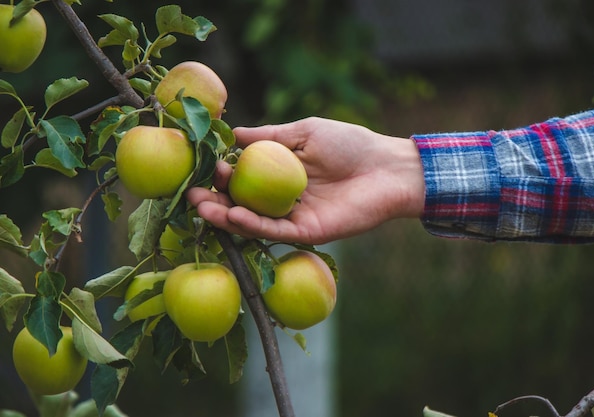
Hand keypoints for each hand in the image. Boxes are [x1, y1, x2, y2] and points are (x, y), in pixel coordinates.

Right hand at [186, 117, 424, 244]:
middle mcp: (282, 197)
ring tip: (202, 206)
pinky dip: (252, 226)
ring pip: (252, 221)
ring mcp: (293, 217)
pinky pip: (274, 231)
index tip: (205, 165)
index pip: (242, 176)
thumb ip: (269, 136)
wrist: (387, 168)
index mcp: (280, 172)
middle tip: (192, 193)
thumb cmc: (350, 144)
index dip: (221, 172)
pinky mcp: (307, 233)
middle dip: (215, 199)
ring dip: (225, 215)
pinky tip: (233, 215)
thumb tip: (232, 133)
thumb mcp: (304, 132)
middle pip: (241, 202)